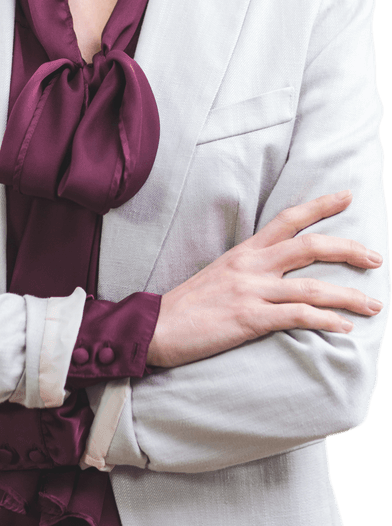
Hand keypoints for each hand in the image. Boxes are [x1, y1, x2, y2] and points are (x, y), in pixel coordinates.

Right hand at [147, 191, 384, 368]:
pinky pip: (297, 317)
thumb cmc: (188, 306)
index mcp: (245, 251)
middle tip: (377, 258)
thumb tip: (280, 275)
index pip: (288, 219)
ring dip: (348, 297)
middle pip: (310, 246)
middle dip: (349, 250)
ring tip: (373, 305)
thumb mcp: (220, 275)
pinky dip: (325, 322)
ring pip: (312, 287)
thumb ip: (250, 270)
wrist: (156, 327)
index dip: (320, 205)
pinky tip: (344, 329)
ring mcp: (250, 291)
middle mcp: (251, 265)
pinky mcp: (249, 319)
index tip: (348, 196)